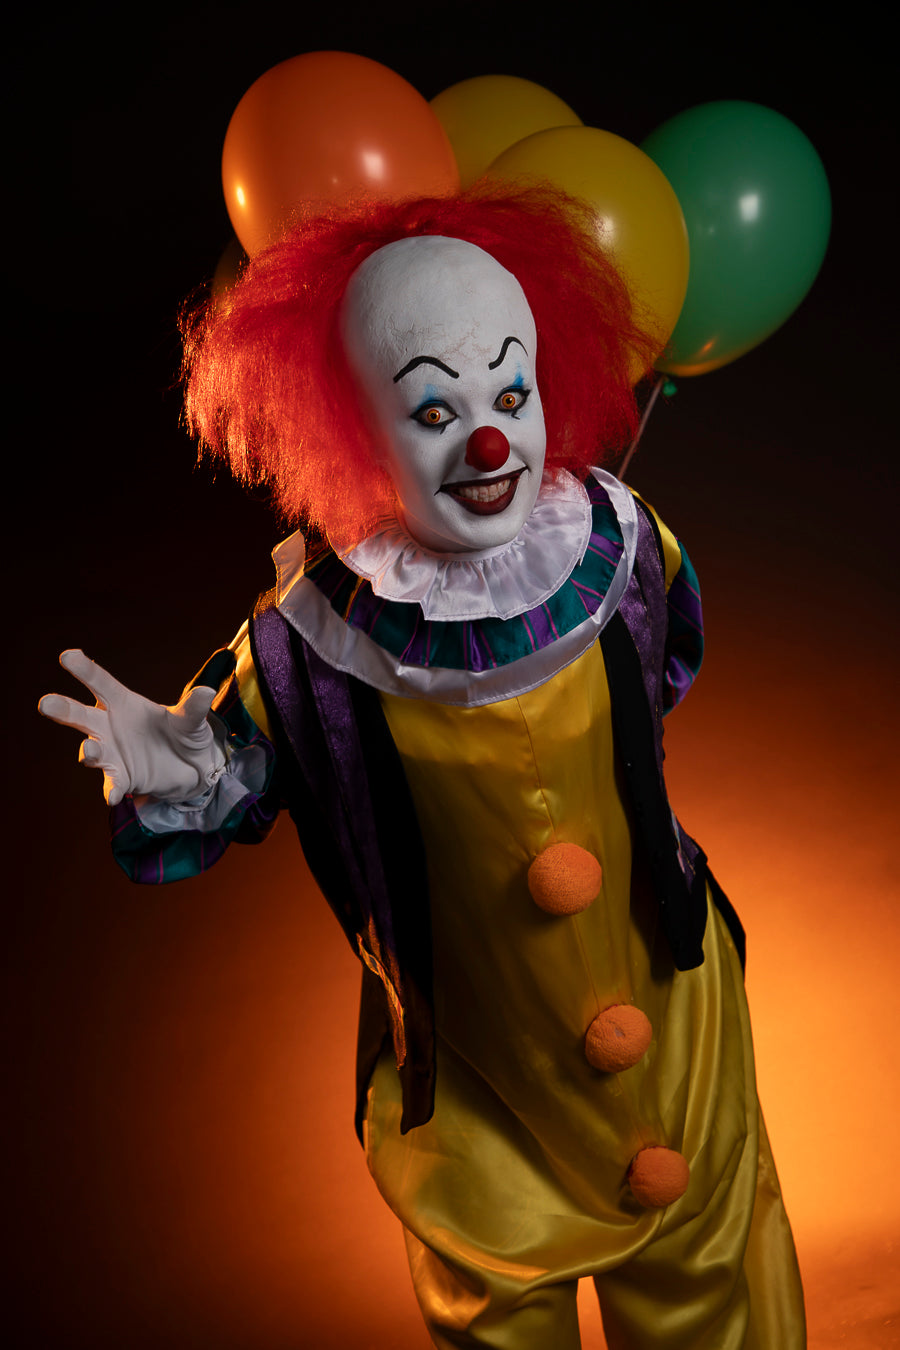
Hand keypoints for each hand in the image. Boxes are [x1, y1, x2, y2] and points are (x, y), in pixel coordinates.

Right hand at [39, 649, 223, 805]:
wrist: (193, 768)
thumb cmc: (185, 734)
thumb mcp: (192, 721)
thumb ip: (193, 708)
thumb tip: (207, 692)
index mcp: (123, 702)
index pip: (99, 682)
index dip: (83, 669)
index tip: (67, 656)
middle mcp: (109, 725)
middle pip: (80, 715)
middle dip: (62, 709)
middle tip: (46, 703)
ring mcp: (112, 752)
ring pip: (91, 750)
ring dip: (88, 751)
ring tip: (88, 752)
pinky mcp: (121, 777)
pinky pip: (111, 783)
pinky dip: (111, 789)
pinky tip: (113, 796)